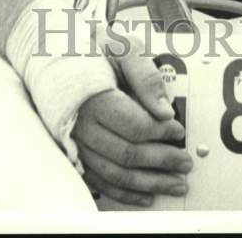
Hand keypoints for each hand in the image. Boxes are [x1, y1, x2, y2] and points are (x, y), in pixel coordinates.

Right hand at [73, 40, 192, 206]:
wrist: (56, 51)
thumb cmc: (93, 47)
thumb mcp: (122, 47)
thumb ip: (145, 75)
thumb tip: (165, 109)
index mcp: (94, 97)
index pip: (133, 125)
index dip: (161, 132)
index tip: (180, 131)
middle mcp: (81, 124)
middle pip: (127, 154)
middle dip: (161, 162)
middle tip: (185, 163)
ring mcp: (76, 142)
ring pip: (115, 173)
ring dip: (148, 183)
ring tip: (175, 183)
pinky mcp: (75, 153)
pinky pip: (99, 181)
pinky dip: (124, 192)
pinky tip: (146, 194)